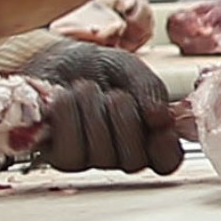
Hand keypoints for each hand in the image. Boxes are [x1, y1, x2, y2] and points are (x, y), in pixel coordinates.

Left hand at [0, 37, 184, 175]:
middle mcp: (120, 154)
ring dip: (93, 114)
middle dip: (125, 118)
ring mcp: (89, 159)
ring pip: (101, 157)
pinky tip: (65, 98)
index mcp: (146, 136)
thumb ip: (150, 89)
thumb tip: (161, 118)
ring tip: (85, 89)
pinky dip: (67, 118)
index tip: (158, 121)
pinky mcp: (59, 157)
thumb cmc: (95, 67)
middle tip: (115, 94)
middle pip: (134, 160)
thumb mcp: (130, 68)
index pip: (166, 161)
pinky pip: (69, 153)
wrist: (53, 59)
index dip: (165, 147)